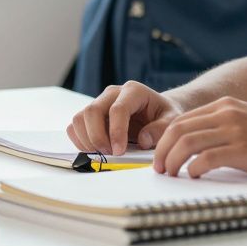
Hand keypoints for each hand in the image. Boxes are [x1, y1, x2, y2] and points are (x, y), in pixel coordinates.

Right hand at [66, 81, 183, 155]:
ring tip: (103, 153)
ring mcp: (99, 102)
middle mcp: (112, 93)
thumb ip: (160, 129)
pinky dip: (79, 140)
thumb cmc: (163, 114)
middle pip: (92, 111)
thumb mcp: (171, 120)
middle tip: (110, 154)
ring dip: (87, 140)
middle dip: (97, 137)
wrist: (156, 111)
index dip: (116, 132)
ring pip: (80, 118)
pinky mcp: (91, 114)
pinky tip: (94, 149)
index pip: (117, 109)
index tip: (119, 151)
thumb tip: (143, 140)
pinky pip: (75, 125)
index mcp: (133, 91)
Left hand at [153, 97, 246, 177]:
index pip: (181, 120)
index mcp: (226, 106)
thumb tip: (197, 151)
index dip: (164, 140)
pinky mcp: (243, 149)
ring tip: (170, 175)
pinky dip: (193, 170)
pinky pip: (205, 158)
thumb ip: (225, 129)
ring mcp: (235, 130)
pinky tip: (194, 177)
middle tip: (159, 169)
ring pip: (186, 143)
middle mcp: (227, 113)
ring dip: (172, 162)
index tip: (161, 157)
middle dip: (161, 151)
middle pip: (177, 130)